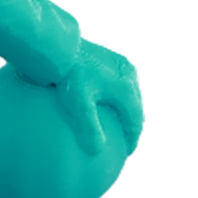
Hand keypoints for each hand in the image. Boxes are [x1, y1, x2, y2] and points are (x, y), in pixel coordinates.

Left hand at [55, 37, 144, 157]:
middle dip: (133, 124)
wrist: (61, 46)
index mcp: (126, 89)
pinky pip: (121, 81)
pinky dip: (118, 95)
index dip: (132, 138)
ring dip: (128, 109)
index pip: (135, 120)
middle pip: (137, 106)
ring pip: (131, 93)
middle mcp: (129, 75)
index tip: (128, 151)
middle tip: (127, 140)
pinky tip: (107, 99)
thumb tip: (97, 151)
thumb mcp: (78, 105)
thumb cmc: (69, 76)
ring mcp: (122, 64)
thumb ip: (89, 128)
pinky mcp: (112, 57)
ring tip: (120, 121)